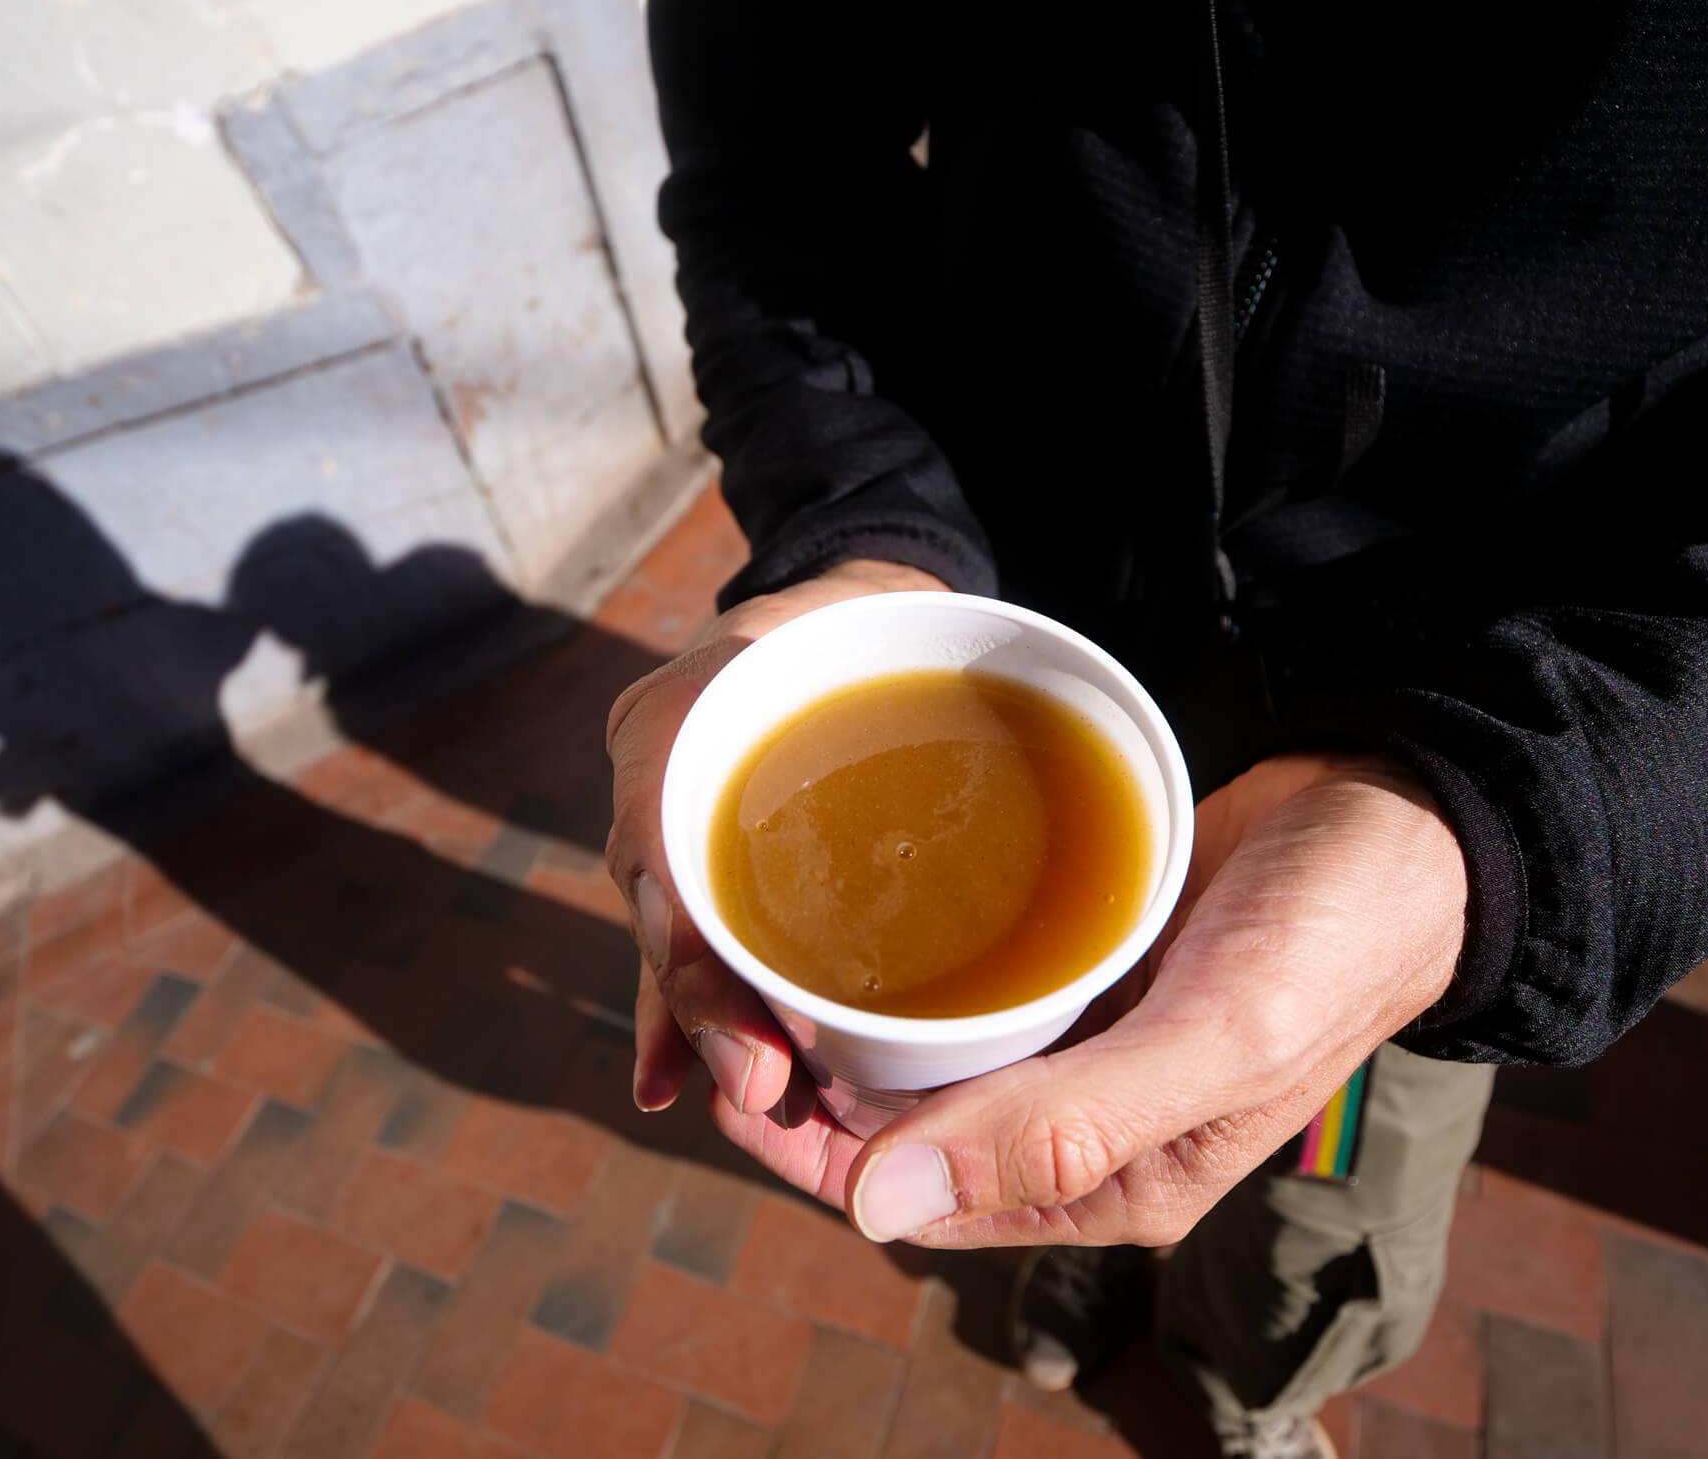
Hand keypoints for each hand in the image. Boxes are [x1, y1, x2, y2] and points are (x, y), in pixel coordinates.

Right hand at [606, 558, 950, 1117]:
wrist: (854, 608)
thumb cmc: (883, 616)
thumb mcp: (899, 625)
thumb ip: (930, 683)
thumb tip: (1042, 743)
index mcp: (688, 710)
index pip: (666, 848)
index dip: (697, 955)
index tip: (753, 1035)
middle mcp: (665, 770)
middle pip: (671, 913)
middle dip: (710, 1013)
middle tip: (764, 1086)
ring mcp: (679, 815)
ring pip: (680, 938)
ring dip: (709, 1028)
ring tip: (755, 1100)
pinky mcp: (715, 857)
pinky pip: (699, 939)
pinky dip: (692, 1012)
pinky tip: (681, 1086)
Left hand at [663, 750, 1468, 1247]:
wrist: (1405, 817)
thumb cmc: (1333, 939)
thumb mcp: (1210, 1042)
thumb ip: (1057, 1129)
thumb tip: (877, 1207)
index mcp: (1113, 1181)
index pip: (921, 1201)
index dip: (814, 1158)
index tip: (729, 1081)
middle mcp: (1084, 1122)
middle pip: (908, 1130)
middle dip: (809, 1086)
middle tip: (728, 995)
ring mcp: (1081, 1037)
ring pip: (928, 1053)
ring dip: (847, 1021)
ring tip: (764, 951)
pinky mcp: (1084, 958)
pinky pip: (972, 977)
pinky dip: (907, 960)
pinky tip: (853, 908)